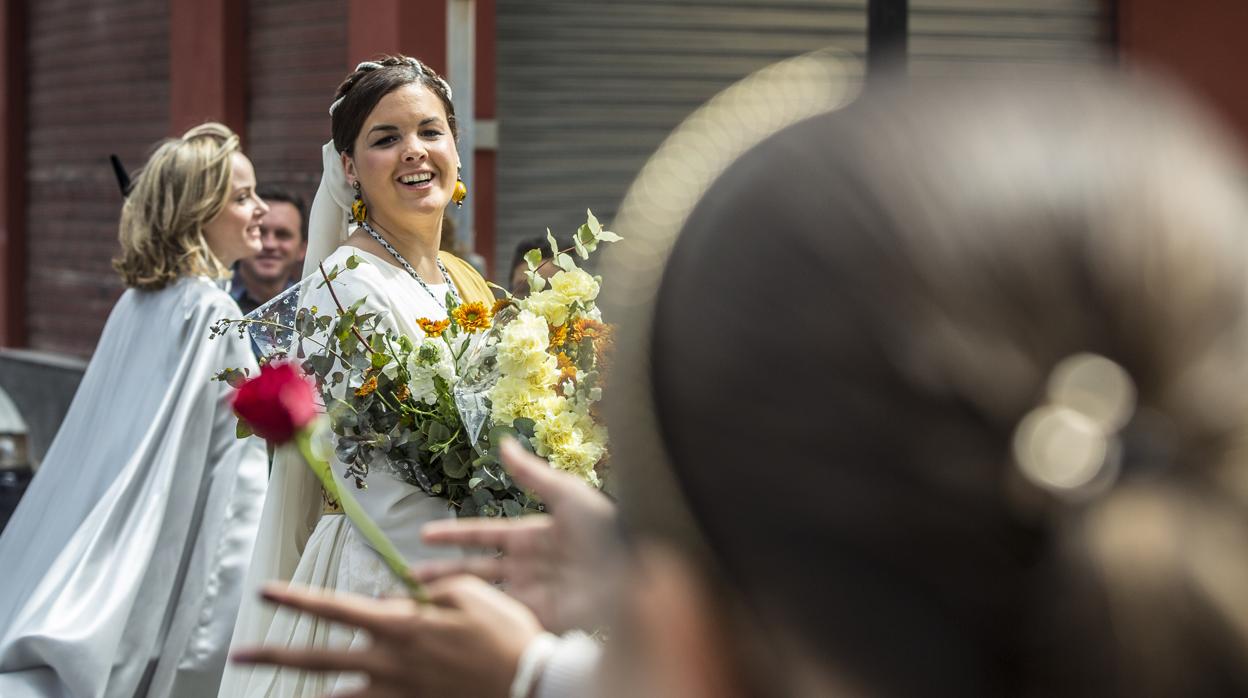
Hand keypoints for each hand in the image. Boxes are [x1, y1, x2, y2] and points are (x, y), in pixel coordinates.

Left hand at [232, 575, 541, 697]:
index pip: (335, 608)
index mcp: (401, 626)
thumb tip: (400, 597)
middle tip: (239, 655)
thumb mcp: (470, 594)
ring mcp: (398, 693)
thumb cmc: (505, 634)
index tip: (265, 591)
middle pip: (318, 660)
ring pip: (337, 697)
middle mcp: (389, 663)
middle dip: (274, 656)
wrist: (530, 685)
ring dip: (307, 692)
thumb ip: (429, 592)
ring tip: (280, 689)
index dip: (296, 599)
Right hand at [414, 439, 620, 632]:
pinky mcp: (540, 619)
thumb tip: (505, 442)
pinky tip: (452, 623)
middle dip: (441, 573)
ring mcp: (531, 593)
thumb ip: (532, 474)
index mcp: (531, 535)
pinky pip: (502, 620)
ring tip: (418, 603)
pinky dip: (478, 620)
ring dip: (451, 599)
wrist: (632, 573)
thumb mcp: (568, 494)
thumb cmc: (607, 529)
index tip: (424, 534)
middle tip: (409, 577)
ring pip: (482, 597)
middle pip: (474, 569)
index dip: (453, 535)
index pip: (482, 535)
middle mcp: (527, 566)